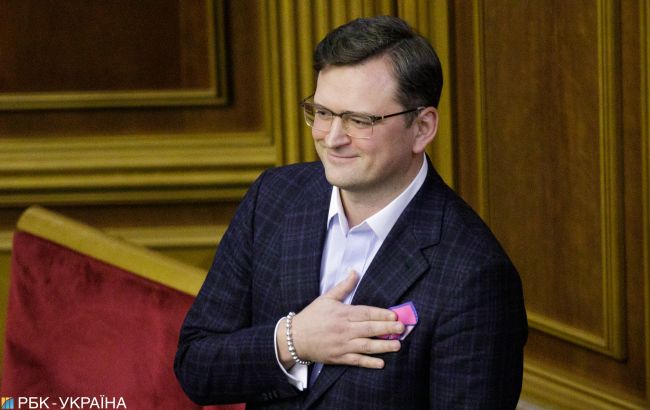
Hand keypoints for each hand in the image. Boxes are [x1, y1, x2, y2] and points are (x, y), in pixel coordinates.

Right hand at [279, 271, 403, 368]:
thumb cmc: (311, 317)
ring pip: (366, 345)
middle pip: (369, 328)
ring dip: (383, 346)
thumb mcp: (326, 298)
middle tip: (402, 328)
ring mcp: (342, 344)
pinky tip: (381, 363)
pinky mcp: (339, 357)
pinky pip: (357, 360)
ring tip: (397, 345)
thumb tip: (354, 272)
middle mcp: (344, 329)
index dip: (381, 314)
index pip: (366, 313)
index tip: (394, 315)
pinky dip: (369, 362)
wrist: (294, 338)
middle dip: (387, 328)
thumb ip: (343, 287)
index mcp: (342, 313)